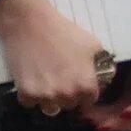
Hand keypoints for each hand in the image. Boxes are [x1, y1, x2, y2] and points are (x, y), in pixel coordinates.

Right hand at [0, 0, 111, 116]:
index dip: (82, 90)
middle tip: (58, 76)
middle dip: (66, 94)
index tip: (75, 81)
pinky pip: (29, 103)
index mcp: (87, 87)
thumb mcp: (93, 45)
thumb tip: (105, 78)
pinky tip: (30, 79)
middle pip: (69, 105)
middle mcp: (68, 95)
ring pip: (50, 107)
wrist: (28, 22)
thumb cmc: (62, 31)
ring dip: (48, 98)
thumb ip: (103, 65)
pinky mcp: (26, 92)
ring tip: (43, 79)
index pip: (89, 101)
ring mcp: (46, 95)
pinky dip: (29, 94)